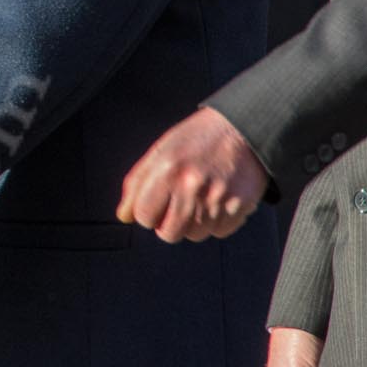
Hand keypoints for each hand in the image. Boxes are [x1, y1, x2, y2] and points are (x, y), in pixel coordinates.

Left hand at [116, 106, 268, 242]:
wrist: (242, 130)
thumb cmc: (197, 139)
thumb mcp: (160, 152)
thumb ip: (136, 184)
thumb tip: (124, 216)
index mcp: (167, 170)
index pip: (144, 216)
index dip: (147, 212)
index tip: (155, 203)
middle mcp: (192, 187)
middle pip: (169, 234)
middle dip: (168, 222)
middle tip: (176, 203)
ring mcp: (217, 200)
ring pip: (195, 235)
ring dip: (193, 223)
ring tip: (198, 198)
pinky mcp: (240, 208)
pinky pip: (219, 232)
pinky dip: (216, 221)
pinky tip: (217, 200)